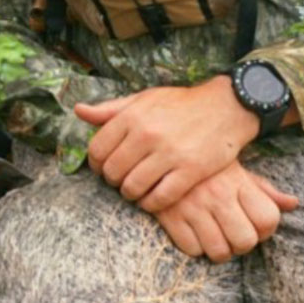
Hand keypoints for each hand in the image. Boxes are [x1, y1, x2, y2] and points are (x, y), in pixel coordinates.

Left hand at [73, 78, 259, 212]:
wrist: (225, 107)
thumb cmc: (180, 104)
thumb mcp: (144, 99)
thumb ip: (111, 109)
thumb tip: (78, 111)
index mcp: (133, 116)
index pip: (97, 149)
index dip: (96, 163)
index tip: (104, 167)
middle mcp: (147, 135)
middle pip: (112, 171)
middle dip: (112, 180)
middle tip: (120, 180)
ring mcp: (169, 154)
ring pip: (132, 187)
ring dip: (130, 194)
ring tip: (135, 190)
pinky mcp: (190, 171)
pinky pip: (159, 198)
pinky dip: (150, 203)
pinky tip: (152, 198)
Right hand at [152, 161, 298, 262]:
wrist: (157, 148)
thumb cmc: (204, 163)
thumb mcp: (235, 168)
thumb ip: (263, 189)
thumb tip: (293, 204)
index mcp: (237, 181)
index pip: (268, 220)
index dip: (266, 230)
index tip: (255, 227)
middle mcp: (217, 195)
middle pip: (245, 241)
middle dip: (241, 245)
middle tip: (233, 236)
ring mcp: (193, 206)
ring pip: (218, 251)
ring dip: (218, 250)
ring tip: (213, 237)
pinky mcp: (169, 215)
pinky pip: (191, 249)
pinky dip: (194, 247)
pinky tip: (192, 232)